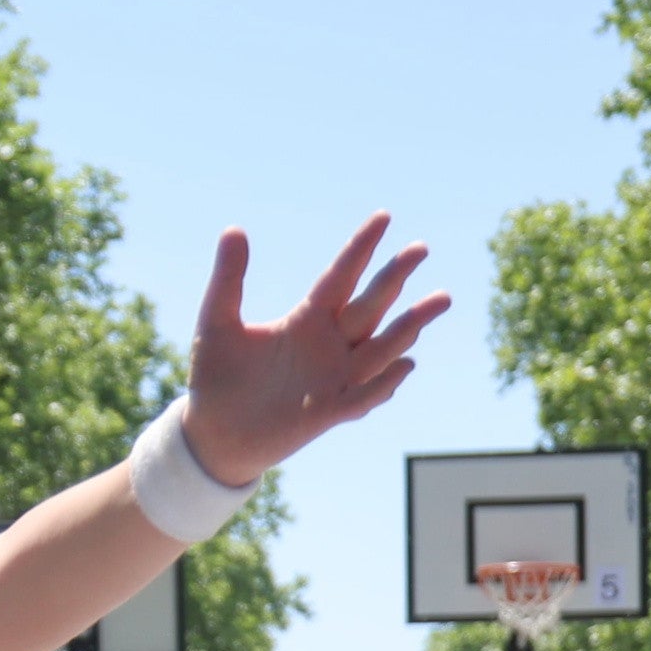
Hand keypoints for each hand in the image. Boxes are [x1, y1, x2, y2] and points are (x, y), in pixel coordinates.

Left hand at [182, 216, 452, 487]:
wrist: (211, 434)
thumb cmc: (216, 377)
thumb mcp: (217, 322)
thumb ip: (228, 279)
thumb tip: (233, 229)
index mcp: (306, 319)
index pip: (342, 276)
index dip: (361, 248)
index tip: (383, 216)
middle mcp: (328, 345)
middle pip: (370, 306)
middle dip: (394, 278)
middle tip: (420, 248)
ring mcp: (332, 379)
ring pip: (379, 348)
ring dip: (406, 327)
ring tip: (438, 300)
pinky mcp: (327, 413)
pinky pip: (362, 396)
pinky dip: (382, 383)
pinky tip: (405, 365)